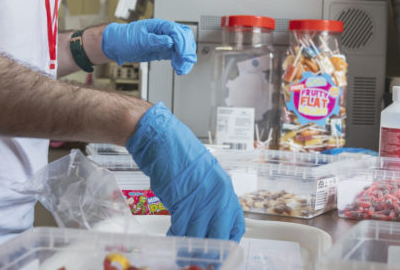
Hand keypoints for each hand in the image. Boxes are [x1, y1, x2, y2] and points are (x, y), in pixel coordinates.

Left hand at [101, 20, 196, 74]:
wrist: (117, 46)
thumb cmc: (125, 38)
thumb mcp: (138, 39)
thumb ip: (154, 39)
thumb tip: (169, 40)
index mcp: (159, 26)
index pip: (177, 31)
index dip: (182, 43)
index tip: (183, 54)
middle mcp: (165, 33)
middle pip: (184, 38)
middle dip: (187, 51)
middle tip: (185, 62)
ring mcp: (165, 42)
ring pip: (183, 48)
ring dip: (185, 58)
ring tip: (181, 69)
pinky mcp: (164, 51)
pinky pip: (177, 55)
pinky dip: (181, 62)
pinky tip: (179, 69)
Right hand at [127, 103, 245, 240]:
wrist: (163, 141)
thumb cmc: (181, 156)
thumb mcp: (205, 177)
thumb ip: (211, 198)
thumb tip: (210, 219)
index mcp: (226, 190)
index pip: (236, 224)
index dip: (229, 240)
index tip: (221, 249)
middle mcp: (218, 196)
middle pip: (219, 234)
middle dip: (211, 250)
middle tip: (203, 259)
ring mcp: (201, 199)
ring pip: (199, 235)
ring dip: (190, 246)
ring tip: (184, 253)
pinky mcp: (182, 201)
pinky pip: (182, 229)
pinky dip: (177, 237)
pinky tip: (173, 238)